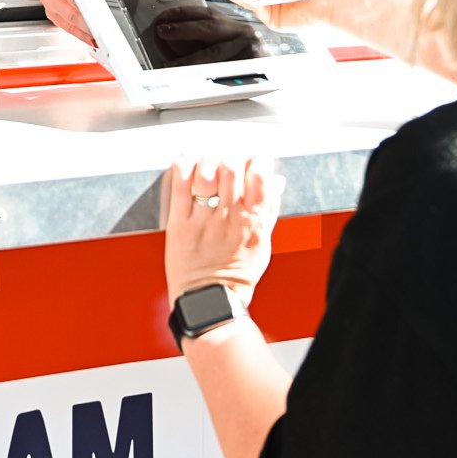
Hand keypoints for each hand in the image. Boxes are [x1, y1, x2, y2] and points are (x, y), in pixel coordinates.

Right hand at [37, 0, 122, 45]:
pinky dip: (79, 33)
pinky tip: (91, 37)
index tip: (97, 6)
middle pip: (69, 2)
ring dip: (85, 28)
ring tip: (100, 34)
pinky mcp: (50, 9)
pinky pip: (65, 26)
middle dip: (87, 16)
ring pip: (67, 17)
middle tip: (102, 27)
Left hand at [164, 156, 279, 308]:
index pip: (261, 176)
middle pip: (233, 168)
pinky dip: (183, 166)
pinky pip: (180, 185)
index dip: (257, 159)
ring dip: (208, 159)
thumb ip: (270, 210)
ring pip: (207, 172)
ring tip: (208, 162)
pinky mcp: (180, 224)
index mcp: (255, 222)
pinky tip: (187, 161)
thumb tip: (276, 181)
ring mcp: (205, 221)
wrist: (210, 302)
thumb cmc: (237, 275)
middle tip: (228, 160)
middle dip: (231, 156)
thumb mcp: (263, 243)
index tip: (252, 158)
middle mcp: (231, 218)